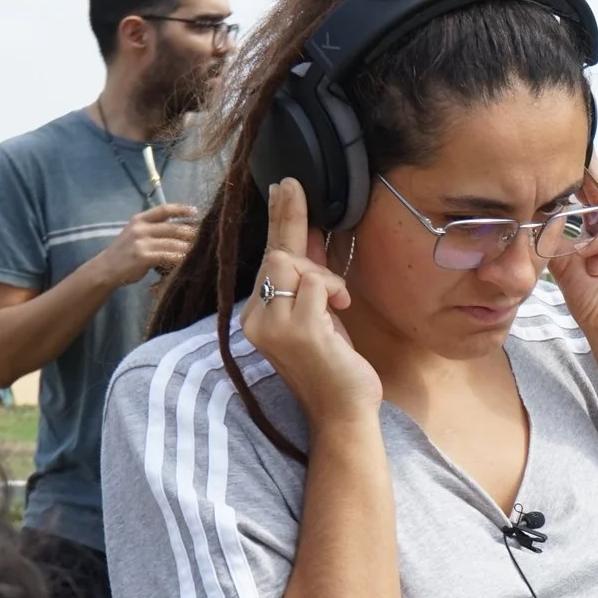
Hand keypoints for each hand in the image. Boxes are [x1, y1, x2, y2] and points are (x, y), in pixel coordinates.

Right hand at [94, 203, 198, 287]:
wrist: (106, 268)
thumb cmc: (126, 252)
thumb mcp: (137, 234)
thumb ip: (156, 230)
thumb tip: (184, 229)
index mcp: (139, 219)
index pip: (164, 210)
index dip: (182, 209)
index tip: (197, 212)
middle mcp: (140, 228)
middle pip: (174, 228)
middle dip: (192, 233)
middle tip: (207, 237)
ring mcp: (141, 242)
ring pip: (174, 243)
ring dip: (189, 248)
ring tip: (202, 251)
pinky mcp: (143, 257)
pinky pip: (168, 256)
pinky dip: (180, 259)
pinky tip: (189, 262)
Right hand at [243, 181, 379, 422]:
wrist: (343, 411)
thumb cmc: (334, 365)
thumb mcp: (320, 314)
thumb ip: (310, 278)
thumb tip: (310, 235)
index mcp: (257, 314)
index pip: (267, 257)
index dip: (278, 218)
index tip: (284, 185)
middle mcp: (255, 318)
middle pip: (278, 254)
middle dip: (304, 242)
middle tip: (316, 239)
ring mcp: (271, 324)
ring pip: (292, 263)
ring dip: (324, 277)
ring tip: (338, 306)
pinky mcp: (296, 329)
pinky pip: (314, 282)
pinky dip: (333, 290)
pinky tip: (341, 311)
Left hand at [552, 166, 597, 353]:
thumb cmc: (595, 304)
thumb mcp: (566, 262)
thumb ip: (558, 234)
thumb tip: (541, 204)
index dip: (581, 177)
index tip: (557, 162)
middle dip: (582, 208)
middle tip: (560, 214)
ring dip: (594, 234)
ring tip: (586, 261)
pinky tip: (594, 258)